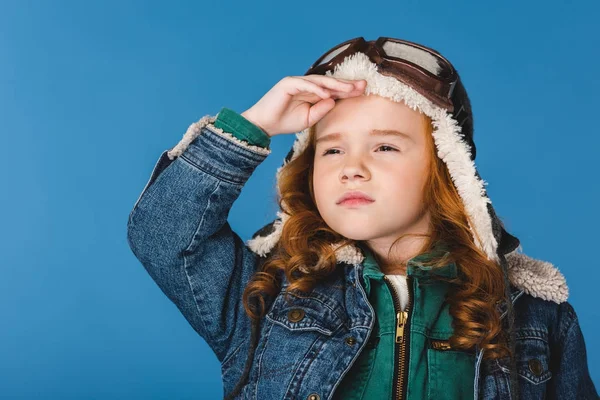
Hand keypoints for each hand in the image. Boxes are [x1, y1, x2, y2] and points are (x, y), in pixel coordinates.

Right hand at [241, 75, 365, 136]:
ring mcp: (297, 82)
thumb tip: (334, 101)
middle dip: (346, 84)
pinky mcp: (288, 83)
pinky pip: (305, 84)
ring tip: (349, 88)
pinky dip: (317, 89)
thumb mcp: (309, 119)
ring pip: (320, 81)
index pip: (333, 90)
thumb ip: (321, 110)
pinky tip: (328, 94)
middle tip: (363, 85)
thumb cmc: (285, 122)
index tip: (363, 91)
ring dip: (335, 84)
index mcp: (313, 93)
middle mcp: (307, 85)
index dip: (348, 90)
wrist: (265, 124)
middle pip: (330, 82)